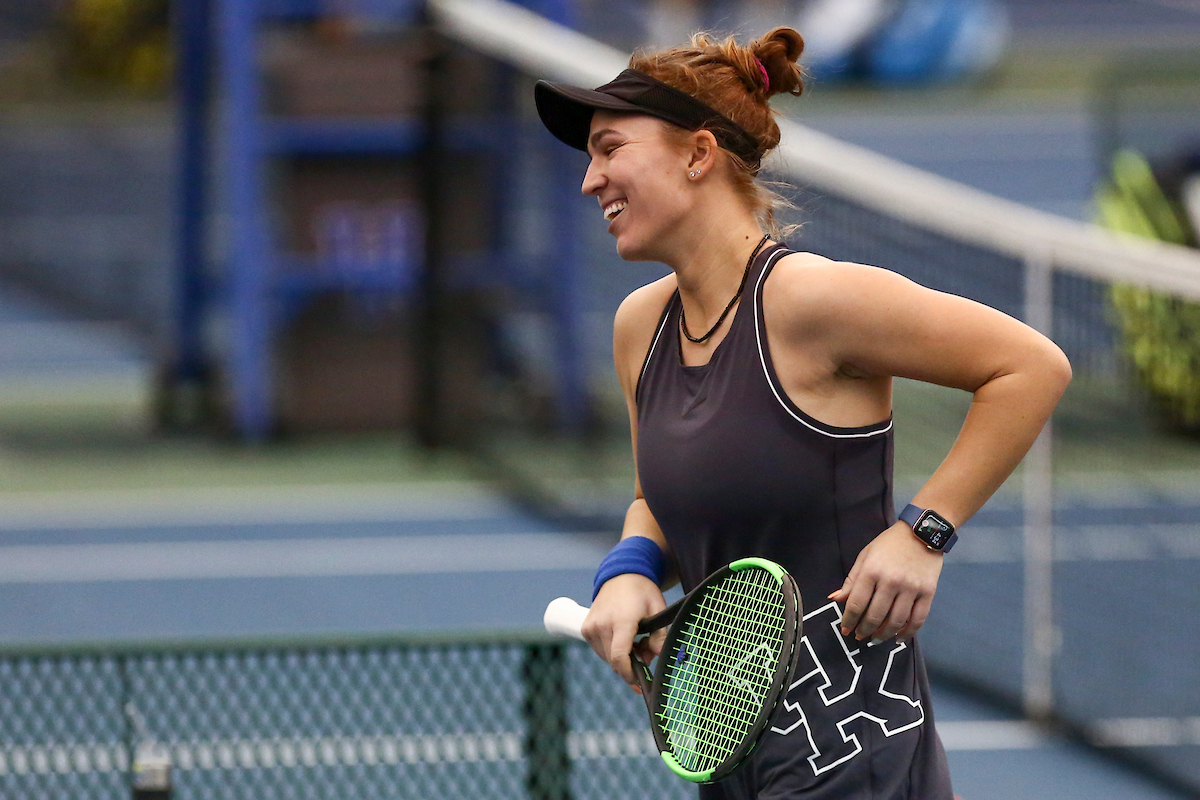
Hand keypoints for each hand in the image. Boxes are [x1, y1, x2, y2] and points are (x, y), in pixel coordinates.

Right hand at [582, 573, 666, 691]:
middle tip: (646, 655)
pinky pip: (600, 649)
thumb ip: (659, 635)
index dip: (629, 674)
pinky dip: (612, 651)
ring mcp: (591, 627)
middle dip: (630, 666)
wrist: (620, 575)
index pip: (620, 656)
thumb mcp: (658, 610)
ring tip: (637, 643)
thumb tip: (658, 656)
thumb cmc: (642, 592)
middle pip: (614, 661)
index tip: (640, 682)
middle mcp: (602, 625)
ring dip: (621, 658)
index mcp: (621, 621)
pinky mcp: (586, 628)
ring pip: (606, 657)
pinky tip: (624, 639)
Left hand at [829, 521, 943, 642]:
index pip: (856, 603)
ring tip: (875, 639)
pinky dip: (908, 633)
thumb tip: (835, 600)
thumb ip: (851, 580)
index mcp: (872, 571)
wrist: (922, 532)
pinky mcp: (928, 593)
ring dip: (883, 635)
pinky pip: (917, 619)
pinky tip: (898, 638)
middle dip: (864, 630)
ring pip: (896, 621)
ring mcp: (911, 588)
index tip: (845, 630)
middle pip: (875, 616)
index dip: (849, 620)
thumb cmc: (889, 544)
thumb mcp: (865, 556)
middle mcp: (891, 581)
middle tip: (859, 637)